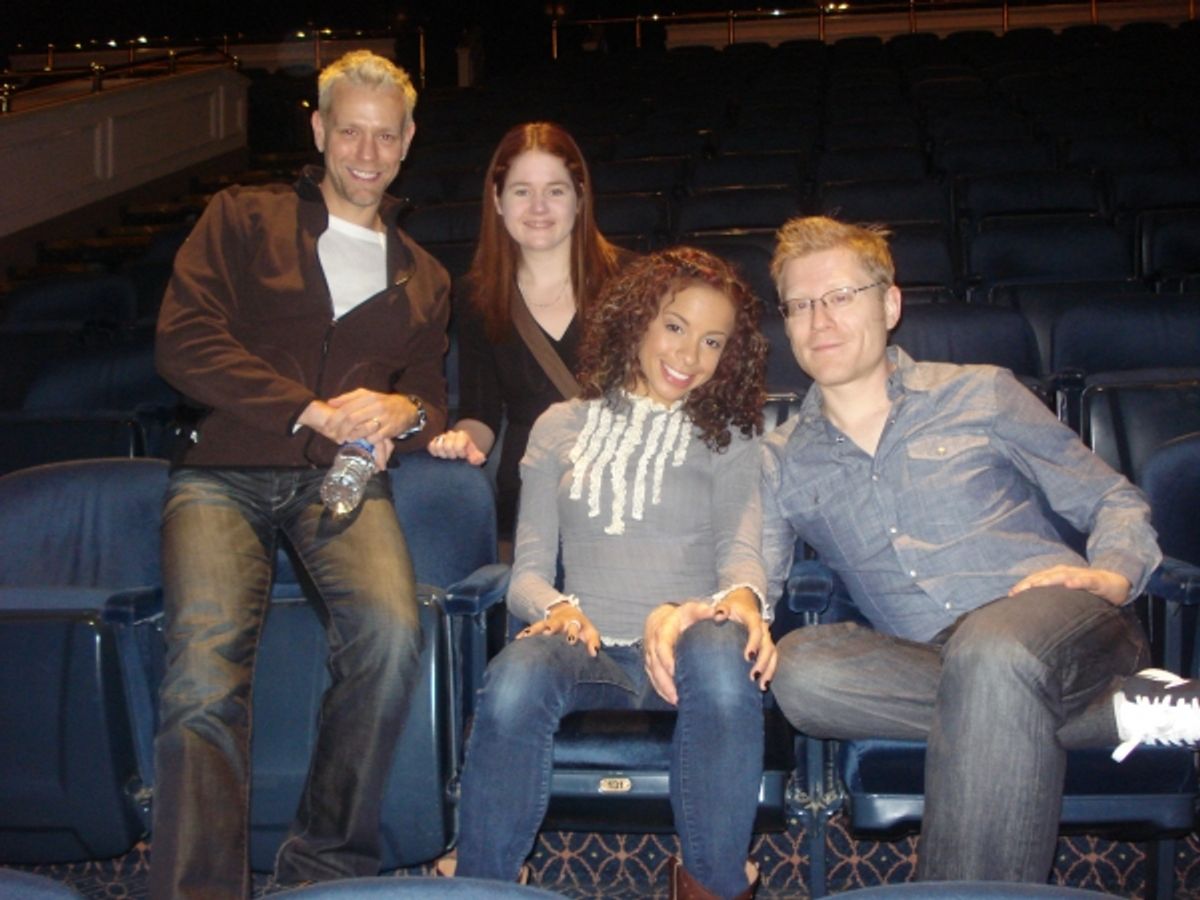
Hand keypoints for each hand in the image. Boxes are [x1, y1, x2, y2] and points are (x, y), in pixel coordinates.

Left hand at [326, 388, 419, 448]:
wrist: (406, 409)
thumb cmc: (382, 402)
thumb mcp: (366, 395)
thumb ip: (348, 398)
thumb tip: (330, 403)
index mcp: (368, 397)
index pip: (346, 408)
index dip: (334, 419)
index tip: (327, 427)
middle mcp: (376, 406)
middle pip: (352, 419)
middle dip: (341, 430)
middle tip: (335, 437)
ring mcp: (384, 418)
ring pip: (362, 430)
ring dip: (352, 437)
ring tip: (346, 439)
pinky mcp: (390, 430)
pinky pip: (374, 438)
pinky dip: (366, 441)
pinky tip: (362, 441)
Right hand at [427, 429, 486, 465]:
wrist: (463, 444)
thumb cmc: (469, 451)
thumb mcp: (476, 455)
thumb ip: (477, 457)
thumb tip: (474, 459)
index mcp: (462, 436)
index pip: (458, 445)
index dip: (460, 453)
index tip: (463, 456)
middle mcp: (451, 435)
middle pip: (447, 446)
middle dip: (451, 455)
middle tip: (455, 457)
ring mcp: (442, 437)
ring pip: (437, 446)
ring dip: (442, 454)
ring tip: (447, 456)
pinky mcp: (435, 441)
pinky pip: (431, 446)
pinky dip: (434, 452)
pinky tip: (439, 455)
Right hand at [516, 603, 599, 655]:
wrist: (568, 612)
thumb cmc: (582, 628)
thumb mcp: (590, 633)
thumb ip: (593, 642)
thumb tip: (594, 653)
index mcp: (576, 624)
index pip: (577, 629)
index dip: (578, 636)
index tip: (576, 643)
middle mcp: (563, 622)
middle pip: (557, 623)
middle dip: (553, 627)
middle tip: (548, 632)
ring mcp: (551, 623)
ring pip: (542, 625)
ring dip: (536, 630)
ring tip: (528, 636)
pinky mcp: (542, 625)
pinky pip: (532, 629)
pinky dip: (525, 634)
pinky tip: (519, 639)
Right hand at [643, 591, 775, 705]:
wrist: (663, 617)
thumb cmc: (683, 615)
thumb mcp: (693, 609)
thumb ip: (705, 611)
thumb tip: (719, 613)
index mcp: (663, 629)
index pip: (661, 645)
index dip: (666, 659)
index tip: (675, 672)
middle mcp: (652, 642)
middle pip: (655, 665)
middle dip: (665, 682)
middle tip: (677, 697)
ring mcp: (649, 654)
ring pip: (652, 674)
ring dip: (663, 689)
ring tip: (677, 702)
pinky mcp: (650, 664)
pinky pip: (653, 678)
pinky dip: (661, 690)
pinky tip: (673, 700)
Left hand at [1008, 565, 1130, 605]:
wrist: (1115, 581)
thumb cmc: (1087, 589)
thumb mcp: (1067, 594)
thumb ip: (1053, 599)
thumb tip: (1034, 613)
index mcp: (1058, 575)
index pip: (1038, 579)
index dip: (1024, 585)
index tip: (1011, 594)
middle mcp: (1066, 572)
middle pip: (1045, 576)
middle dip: (1031, 582)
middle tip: (1018, 591)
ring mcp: (1081, 575)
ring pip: (1063, 575)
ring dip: (1050, 579)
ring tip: (1038, 585)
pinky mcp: (1096, 580)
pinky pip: (1086, 580)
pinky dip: (1078, 581)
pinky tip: (1070, 584)